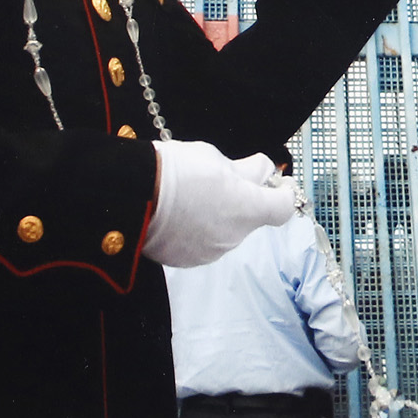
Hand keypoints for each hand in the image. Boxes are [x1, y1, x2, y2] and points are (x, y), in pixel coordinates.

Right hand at [143, 139, 292, 265]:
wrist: (134, 196)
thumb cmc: (176, 171)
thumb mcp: (213, 157)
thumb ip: (243, 170)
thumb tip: (260, 171)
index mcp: (248, 209)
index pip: (283, 208)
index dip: (283, 194)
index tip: (278, 183)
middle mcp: (235, 237)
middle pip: (248, 218)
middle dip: (239, 200)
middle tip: (215, 180)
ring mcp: (211, 252)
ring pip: (223, 232)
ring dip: (215, 216)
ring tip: (187, 196)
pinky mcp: (187, 260)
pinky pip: (200, 243)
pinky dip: (194, 230)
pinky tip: (175, 214)